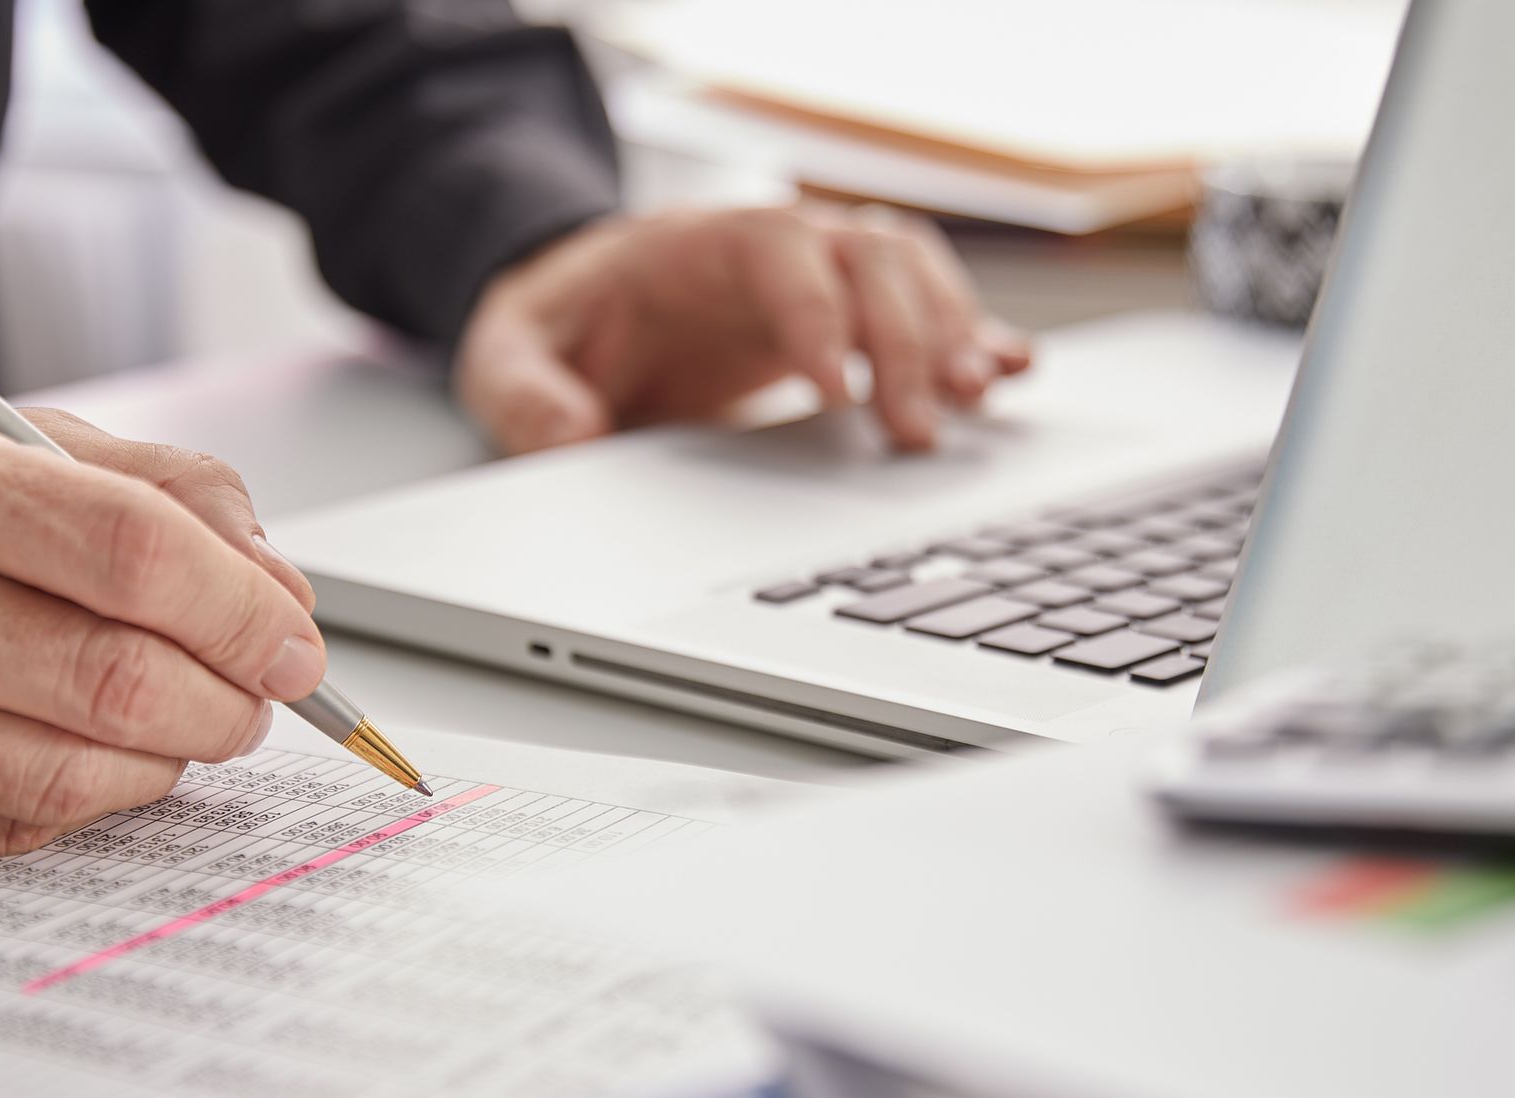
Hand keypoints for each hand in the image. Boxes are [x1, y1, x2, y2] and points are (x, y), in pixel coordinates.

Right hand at [0, 411, 321, 863]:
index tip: (294, 644)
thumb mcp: (10, 453)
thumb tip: (280, 591)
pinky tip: (86, 762)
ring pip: (74, 772)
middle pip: (118, 675)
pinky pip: (11, 826)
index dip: (241, 608)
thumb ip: (163, 493)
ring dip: (167, 762)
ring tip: (182, 730)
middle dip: (227, 701)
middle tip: (255, 701)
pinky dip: (87, 803)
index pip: (133, 546)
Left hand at [456, 204, 1031, 453]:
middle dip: (905, 336)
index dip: (818, 313)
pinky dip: (970, 338)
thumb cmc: (557, 328)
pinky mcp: (844, 321)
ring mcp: (818, 281)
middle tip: (917, 428)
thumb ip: (525, 391)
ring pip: (911, 275)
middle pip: (868, 255)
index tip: (836, 389)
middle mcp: (773, 249)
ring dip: (951, 334)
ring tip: (978, 400)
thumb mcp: (506, 355)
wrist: (583, 316)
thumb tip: (567, 436)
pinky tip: (1009, 374)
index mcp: (699, 244)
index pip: (781, 253)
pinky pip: (923, 312)